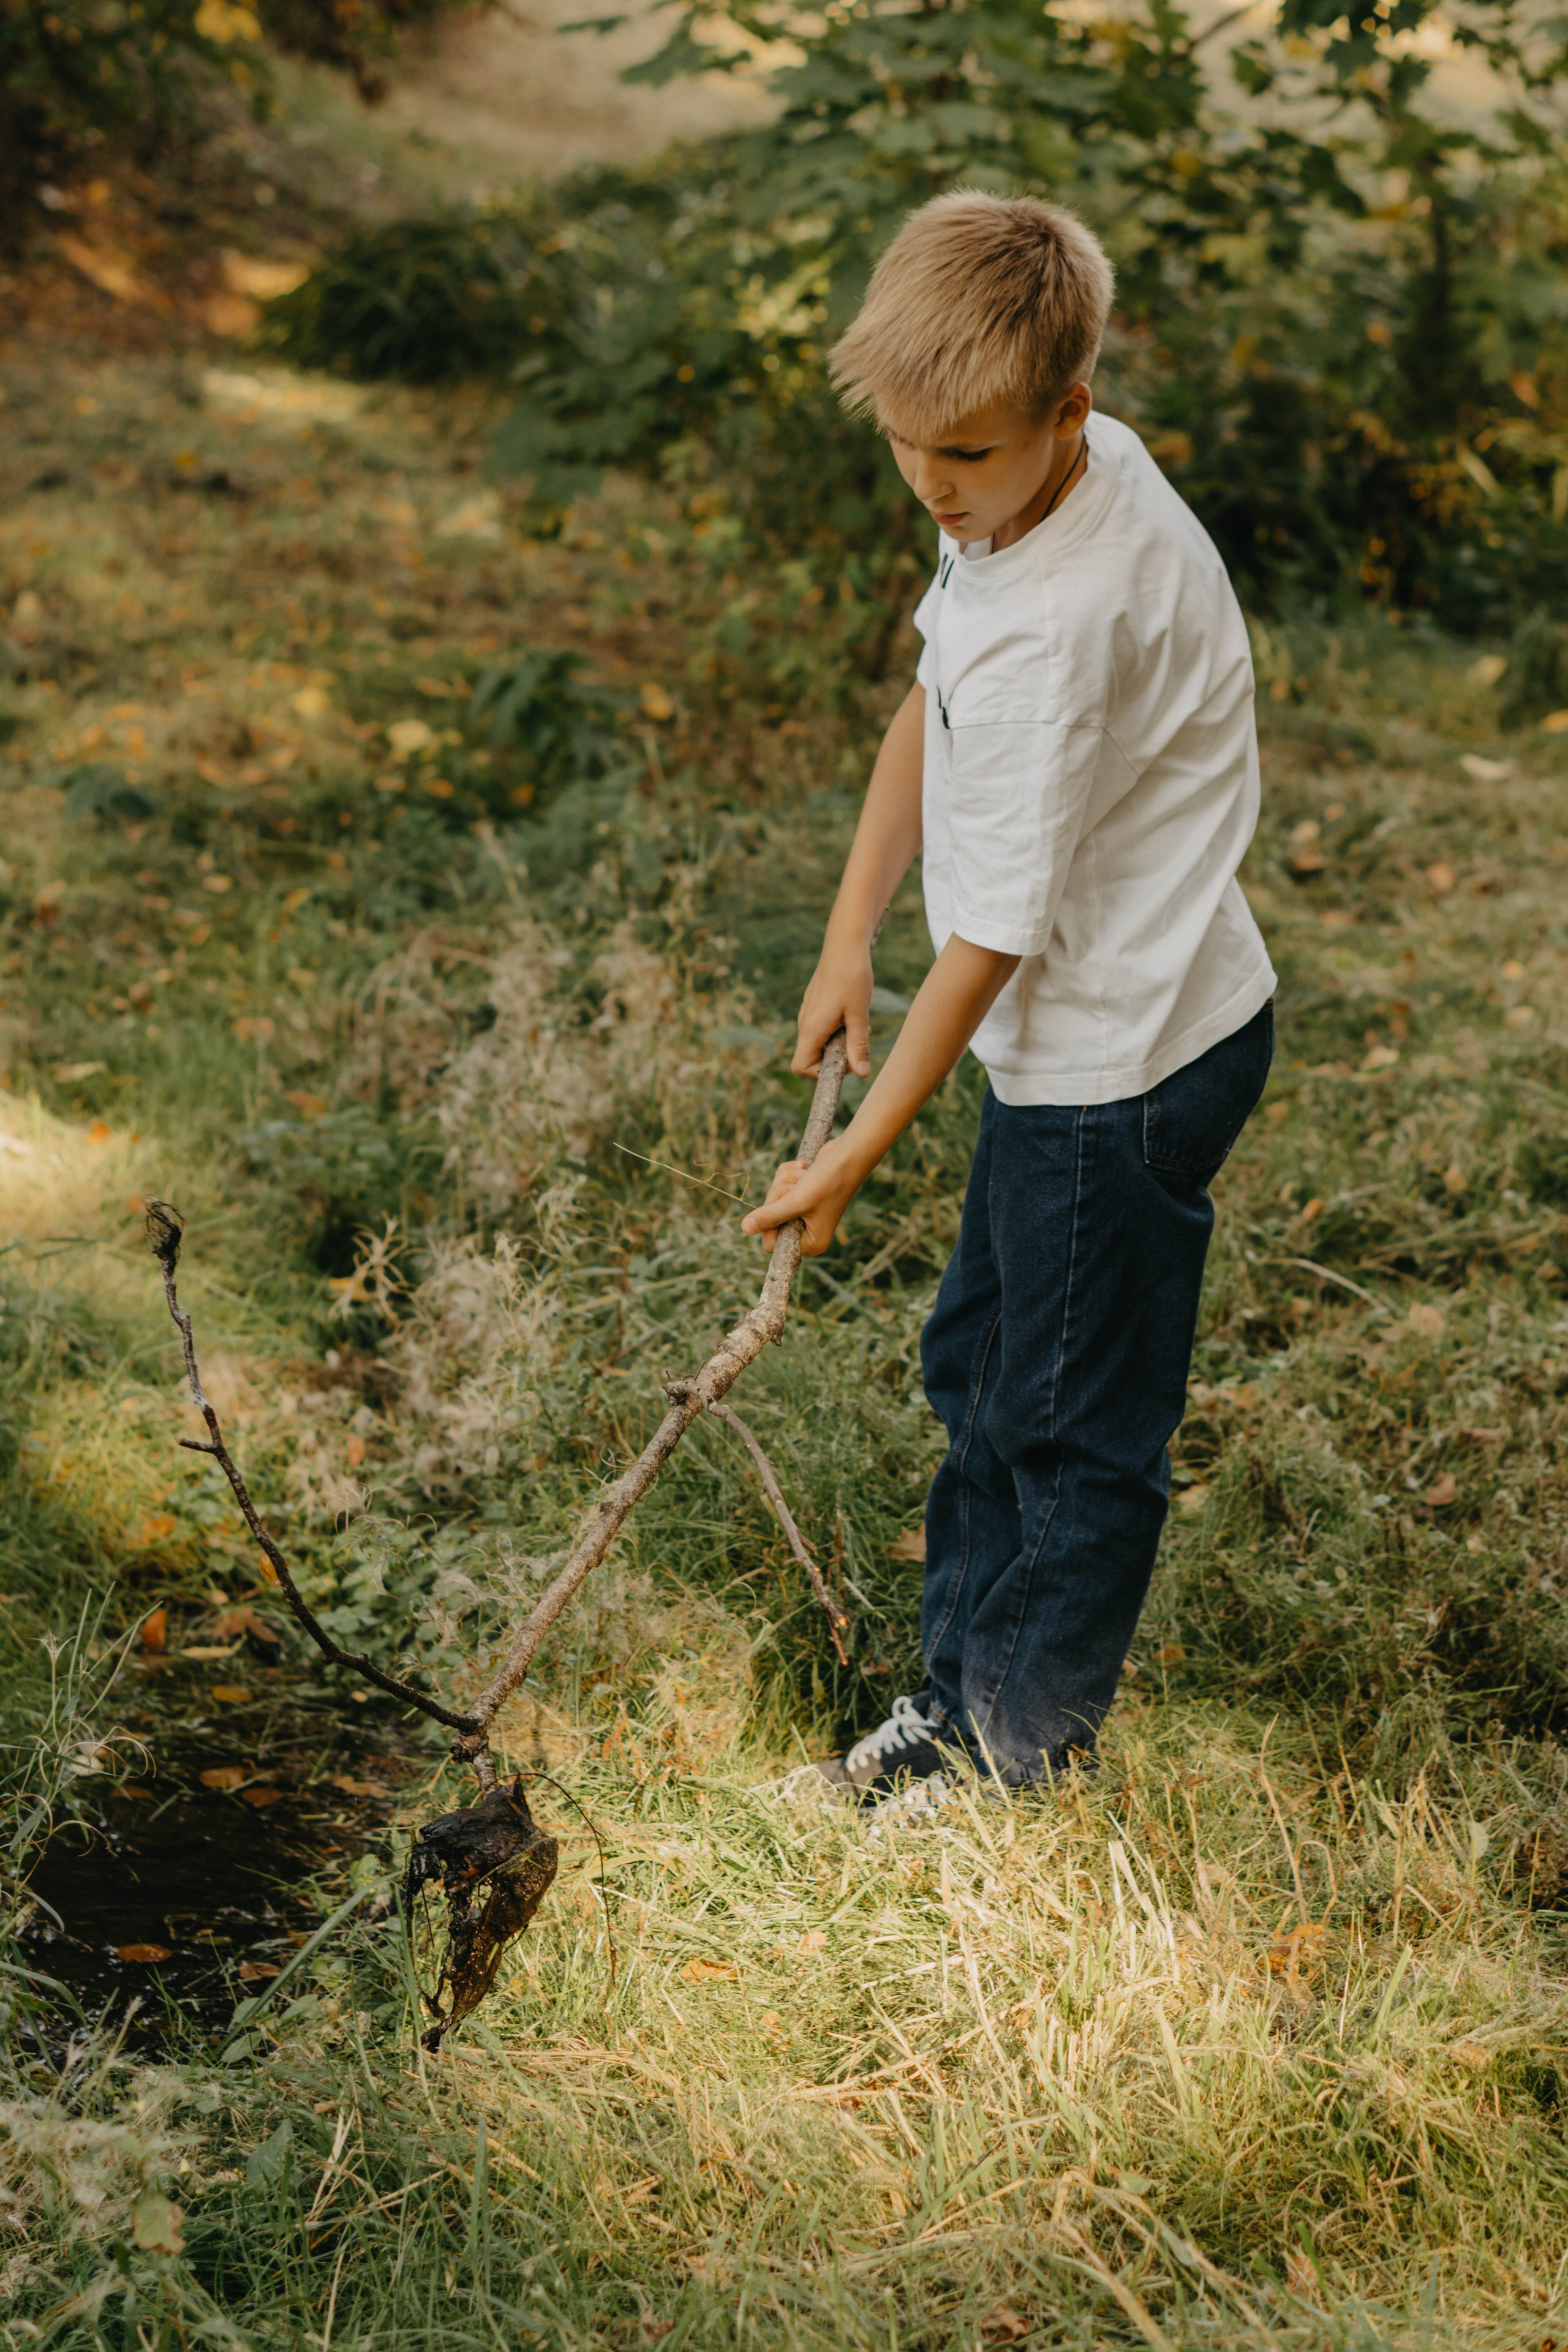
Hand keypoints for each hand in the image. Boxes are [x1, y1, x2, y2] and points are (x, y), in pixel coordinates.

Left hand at [741, 1136, 862, 1256]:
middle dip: (778, 1196)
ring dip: (784, 1182)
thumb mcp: (796, 1201)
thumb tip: (745, 1228)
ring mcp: (803, 1211)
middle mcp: (806, 1230)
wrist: (848, 1154)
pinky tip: (802, 1168)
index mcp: (810, 1242)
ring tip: (803, 1175)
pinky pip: (779, 1185)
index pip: (772, 1244)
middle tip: (795, 1186)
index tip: (780, 1205)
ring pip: (773, 1198)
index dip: (769, 1224)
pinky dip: (787, 1174)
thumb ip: (770, 1216)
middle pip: (770, 1218)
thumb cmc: (828, 1181)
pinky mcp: (800, 1194)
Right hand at [795, 942, 872, 1079]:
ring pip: (818, 1041)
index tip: (845, 1060)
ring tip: (857, 1024)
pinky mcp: (814, 1004)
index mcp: (812, 1028)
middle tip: (857, 1040)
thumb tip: (862, 1074)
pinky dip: (836, 1028)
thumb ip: (858, 1046)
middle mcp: (805, 1022)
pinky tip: (852, 1012)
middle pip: (811, 1056)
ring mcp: (808, 1012)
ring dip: (838, 1041)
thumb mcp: (859, 1015)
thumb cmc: (853, 977)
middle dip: (835, 1056)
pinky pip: (821, 1026)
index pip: (801, 1066)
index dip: (821, 1072)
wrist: (845, 945)